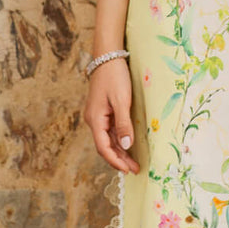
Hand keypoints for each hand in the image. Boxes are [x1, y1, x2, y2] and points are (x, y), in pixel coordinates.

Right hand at [84, 57, 139, 173]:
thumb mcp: (122, 101)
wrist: (108, 57)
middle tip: (135, 170)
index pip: (103, 147)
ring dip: (120, 152)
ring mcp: (98, 116)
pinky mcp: (103, 112)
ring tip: (133, 163)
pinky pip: (110, 131)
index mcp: (95, 119)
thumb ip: (123, 124)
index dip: (115, 161)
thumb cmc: (115, 77)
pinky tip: (127, 146)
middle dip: (119, 159)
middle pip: (105, 146)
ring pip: (108, 140)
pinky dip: (118, 141)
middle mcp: (94, 120)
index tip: (127, 170)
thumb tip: (126, 146)